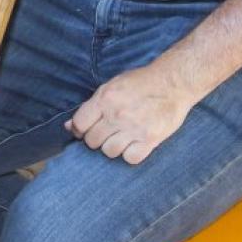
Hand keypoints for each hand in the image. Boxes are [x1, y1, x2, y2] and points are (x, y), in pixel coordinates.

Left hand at [66, 63, 193, 163]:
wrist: (173, 82)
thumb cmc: (140, 83)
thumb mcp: (111, 87)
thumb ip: (90, 106)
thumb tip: (69, 126)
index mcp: (105, 98)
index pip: (79, 124)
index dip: (80, 130)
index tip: (86, 130)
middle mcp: (117, 114)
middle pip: (93, 141)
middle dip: (97, 139)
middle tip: (108, 132)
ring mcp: (134, 128)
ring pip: (109, 152)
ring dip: (113, 147)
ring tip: (122, 137)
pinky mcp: (151, 139)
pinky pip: (130, 159)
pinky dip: (131, 154)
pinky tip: (135, 144)